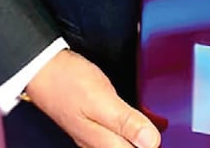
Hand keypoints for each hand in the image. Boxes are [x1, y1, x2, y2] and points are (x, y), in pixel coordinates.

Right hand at [25, 49, 159, 147]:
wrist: (42, 69)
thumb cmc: (67, 82)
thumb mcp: (102, 99)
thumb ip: (126, 121)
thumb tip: (151, 142)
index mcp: (103, 143)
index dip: (152, 144)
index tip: (167, 134)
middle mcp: (98, 144)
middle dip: (148, 142)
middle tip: (165, 127)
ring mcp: (93, 135)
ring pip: (123, 144)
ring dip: (141, 137)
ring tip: (160, 125)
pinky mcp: (92, 124)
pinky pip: (117, 134)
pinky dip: (133, 128)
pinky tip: (142, 119)